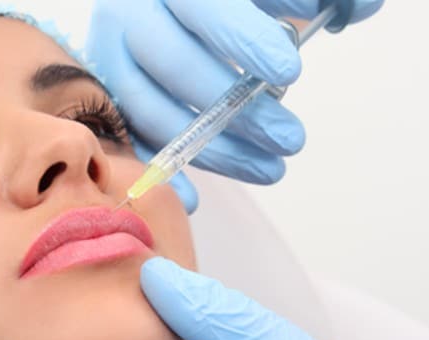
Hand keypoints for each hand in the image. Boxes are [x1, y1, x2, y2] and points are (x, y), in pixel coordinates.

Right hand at [87, 0, 383, 211]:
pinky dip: (160, 171)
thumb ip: (302, 0)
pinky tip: (193, 198)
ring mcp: (112, 60)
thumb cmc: (225, 9)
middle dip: (234, 109)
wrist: (174, 20)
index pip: (202, 5)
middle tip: (290, 139)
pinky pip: (128, 140)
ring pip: (149, 108)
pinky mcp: (108, 100)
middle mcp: (130, 15)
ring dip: (213, 148)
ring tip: (270, 169)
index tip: (290, 71)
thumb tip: (352, 10)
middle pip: (172, 63)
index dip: (243, 39)